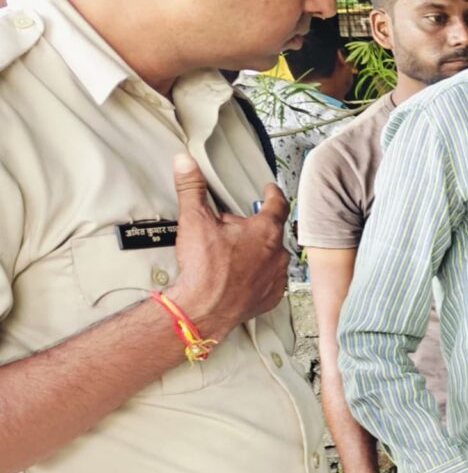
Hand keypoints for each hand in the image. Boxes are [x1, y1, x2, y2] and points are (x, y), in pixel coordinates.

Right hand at [167, 154, 287, 343]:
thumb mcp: (194, 220)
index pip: (277, 203)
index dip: (273, 193)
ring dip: (256, 252)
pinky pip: (269, 279)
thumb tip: (185, 163)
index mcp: (265, 230)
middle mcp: (278, 253)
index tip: (270, 189)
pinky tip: (239, 275)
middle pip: (269, 231)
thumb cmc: (204, 268)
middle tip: (231, 230)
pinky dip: (257, 275)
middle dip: (252, 227)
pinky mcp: (272, 296)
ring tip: (231, 255)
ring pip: (270, 256)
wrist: (204, 309)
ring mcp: (277, 276)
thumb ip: (191, 188)